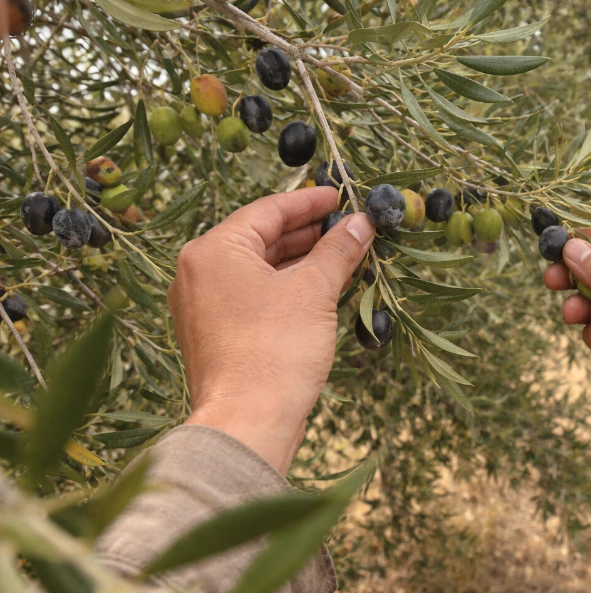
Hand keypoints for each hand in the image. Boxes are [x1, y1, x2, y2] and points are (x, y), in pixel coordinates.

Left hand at [167, 187, 374, 471]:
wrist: (247, 423)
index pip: (267, 210)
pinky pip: (253, 296)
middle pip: (260, 238)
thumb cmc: (275, 350)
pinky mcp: (215, 335)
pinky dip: (285, 288)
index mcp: (212, 251)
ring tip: (343, 256)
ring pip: (258, 270)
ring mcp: (203, 307)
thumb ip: (338, 250)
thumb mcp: (314, 291)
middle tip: (348, 227)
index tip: (341, 197)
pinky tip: (320, 290)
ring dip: (300, 262)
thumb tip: (362, 222)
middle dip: (308, 233)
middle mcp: (198, 273)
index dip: (309, 202)